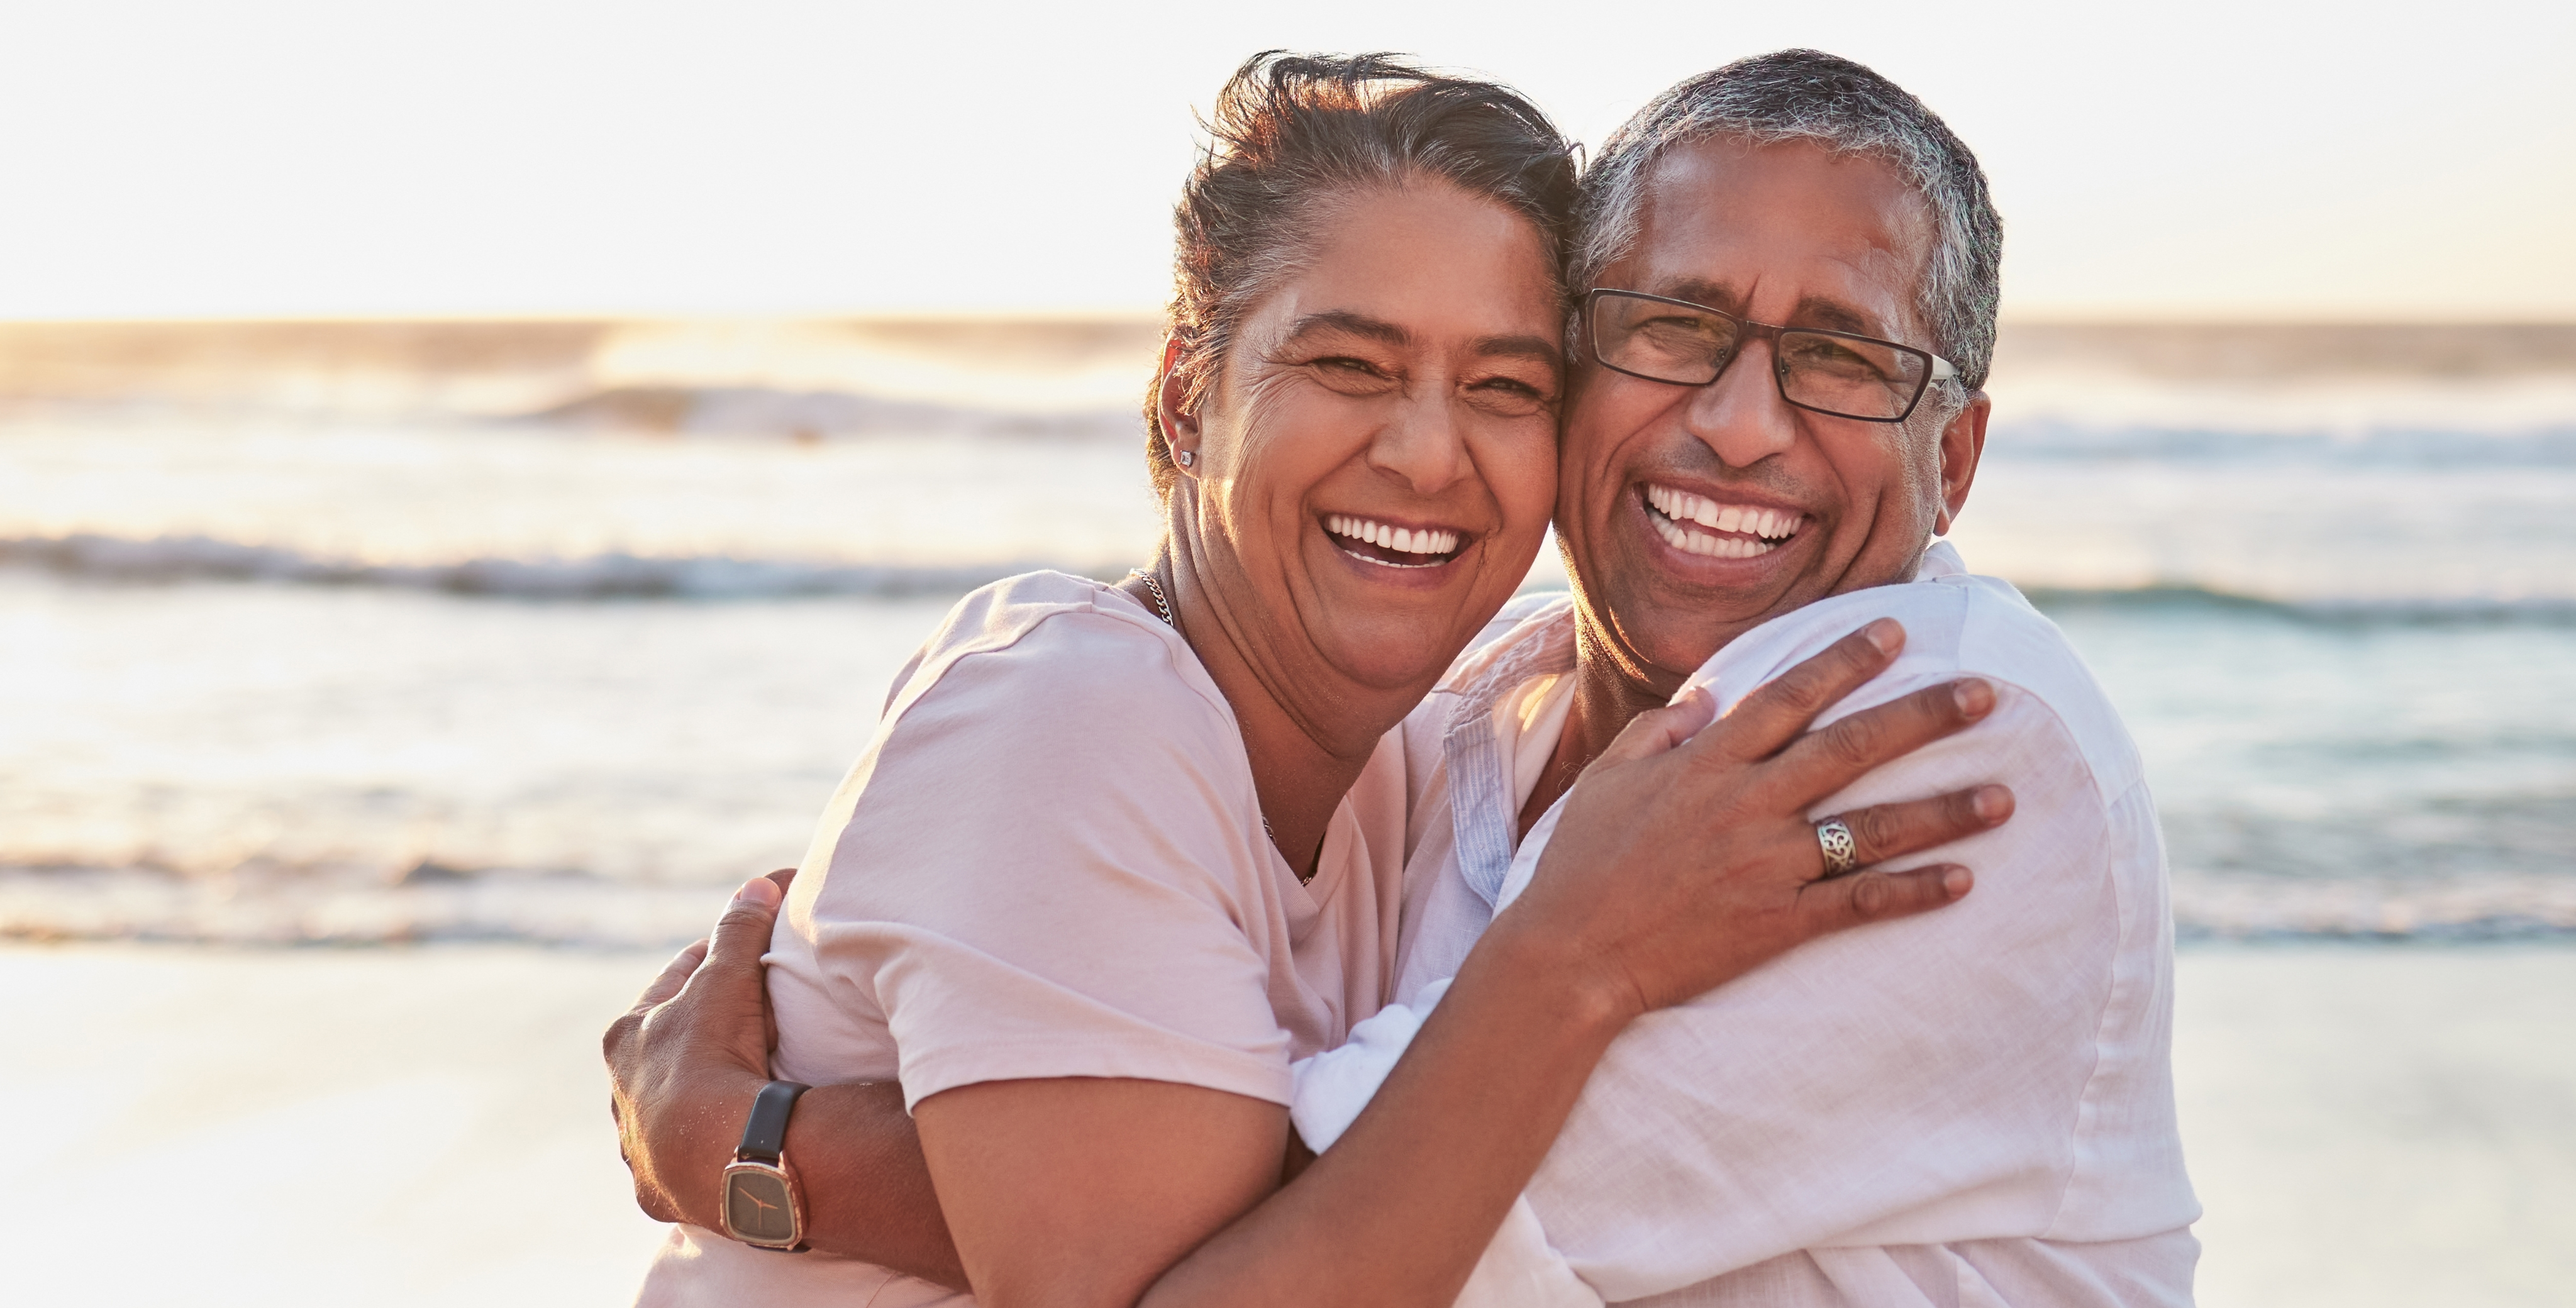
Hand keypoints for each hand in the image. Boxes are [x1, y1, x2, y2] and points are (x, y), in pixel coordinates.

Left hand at [604, 868, 793, 1226]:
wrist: (719, 1156)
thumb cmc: (711, 1059)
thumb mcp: (726, 982)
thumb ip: (740, 931)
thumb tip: (760, 883)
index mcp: (624, 1038)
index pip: (673, 986)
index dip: (714, 965)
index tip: (747, 958)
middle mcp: (620, 1094)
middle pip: (668, 1049)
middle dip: (703, 1034)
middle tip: (754, 1023)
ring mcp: (638, 1146)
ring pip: (671, 1108)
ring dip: (700, 1097)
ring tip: (746, 1087)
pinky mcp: (659, 1191)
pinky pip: (686, 1160)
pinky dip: (707, 1147)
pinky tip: (732, 1144)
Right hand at [1505, 619, 2011, 1020]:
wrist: (1572, 955)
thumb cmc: (1581, 863)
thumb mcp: (1607, 777)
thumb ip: (1661, 730)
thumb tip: (1708, 697)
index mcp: (1706, 762)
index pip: (1789, 696)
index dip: (1846, 660)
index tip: (1897, 631)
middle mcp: (1746, 805)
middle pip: (1850, 748)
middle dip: (1923, 717)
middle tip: (1986, 693)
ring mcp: (1767, 865)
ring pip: (1870, 828)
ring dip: (1942, 811)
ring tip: (2005, 795)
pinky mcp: (1777, 923)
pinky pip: (1858, 902)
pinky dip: (1913, 892)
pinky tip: (1964, 880)